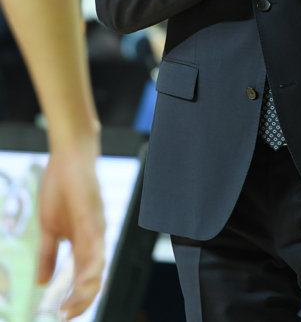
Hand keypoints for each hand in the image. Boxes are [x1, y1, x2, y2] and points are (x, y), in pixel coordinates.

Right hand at [38, 141, 104, 318]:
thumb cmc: (61, 188)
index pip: (84, 278)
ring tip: (70, 308)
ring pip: (97, 267)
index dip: (75, 298)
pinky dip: (91, 267)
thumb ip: (48, 254)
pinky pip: (95, 247)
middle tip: (64, 317)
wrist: (70, 156)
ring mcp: (97, 228)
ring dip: (85, 291)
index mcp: (84, 242)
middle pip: (94, 278)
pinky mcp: (93, 217)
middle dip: (81, 302)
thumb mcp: (49, 227)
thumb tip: (42, 283)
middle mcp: (95, 239)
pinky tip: (83, 281)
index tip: (60, 316)